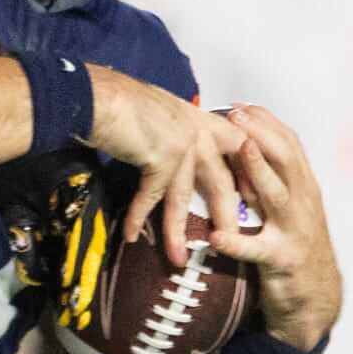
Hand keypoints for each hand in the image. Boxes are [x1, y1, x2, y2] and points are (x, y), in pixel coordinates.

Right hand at [83, 66, 247, 267]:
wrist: (102, 96)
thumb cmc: (123, 100)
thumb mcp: (160, 112)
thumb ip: (175, 130)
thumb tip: (170, 146)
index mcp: (203, 121)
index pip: (238, 154)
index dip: (245, 179)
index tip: (250, 202)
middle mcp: (200, 133)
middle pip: (220, 182)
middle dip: (225, 216)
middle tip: (230, 240)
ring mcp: (183, 145)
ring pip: (184, 197)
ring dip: (179, 231)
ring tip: (179, 257)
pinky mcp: (161, 157)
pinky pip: (150, 196)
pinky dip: (137, 216)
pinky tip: (130, 234)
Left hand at [202, 103, 340, 350]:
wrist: (314, 298)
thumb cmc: (289, 246)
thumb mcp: (283, 209)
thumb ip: (267, 182)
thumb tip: (242, 147)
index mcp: (302, 190)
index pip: (289, 148)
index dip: (267, 125)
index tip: (242, 104)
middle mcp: (303, 205)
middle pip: (286, 162)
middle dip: (262, 135)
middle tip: (236, 114)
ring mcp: (294, 232)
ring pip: (277, 197)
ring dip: (258, 172)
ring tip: (240, 152)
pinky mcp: (281, 262)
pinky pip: (257, 252)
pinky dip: (237, 244)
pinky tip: (217, 237)